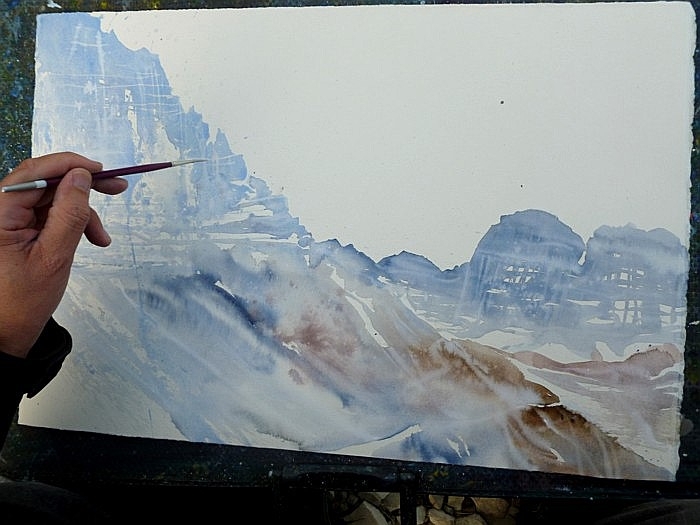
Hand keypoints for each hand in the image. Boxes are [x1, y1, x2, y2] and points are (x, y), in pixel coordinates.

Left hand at [0, 152, 127, 357]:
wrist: (4, 331)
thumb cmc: (21, 301)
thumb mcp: (54, 256)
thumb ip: (70, 213)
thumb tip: (81, 177)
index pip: (35, 172)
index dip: (70, 165)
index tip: (101, 170)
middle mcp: (0, 210)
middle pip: (45, 181)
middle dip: (82, 186)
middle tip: (116, 188)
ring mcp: (8, 220)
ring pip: (52, 199)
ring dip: (81, 213)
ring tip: (101, 238)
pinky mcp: (17, 229)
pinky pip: (49, 215)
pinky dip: (72, 224)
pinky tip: (89, 239)